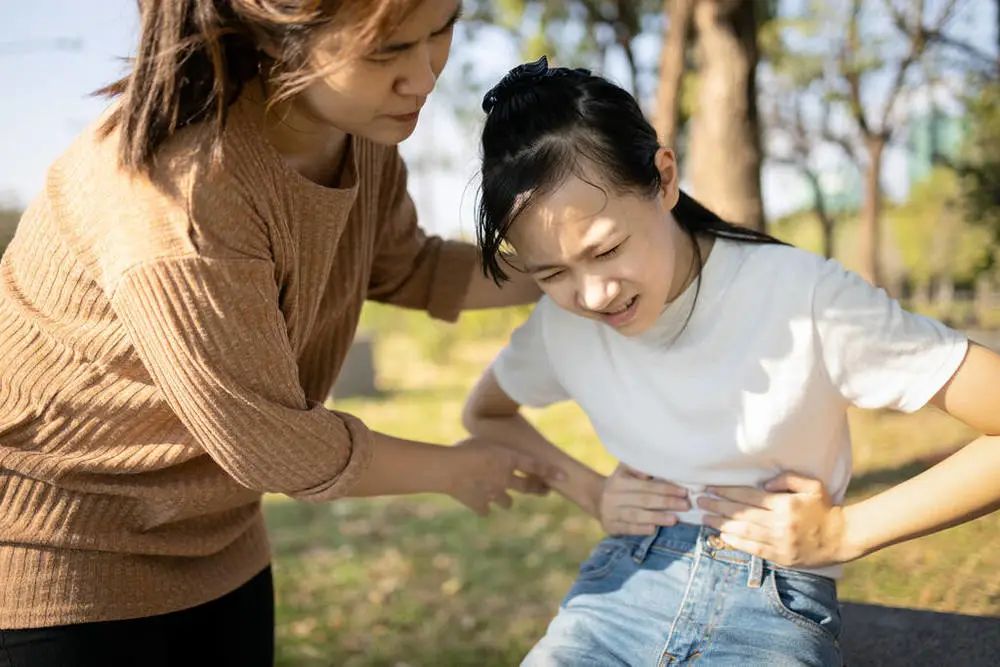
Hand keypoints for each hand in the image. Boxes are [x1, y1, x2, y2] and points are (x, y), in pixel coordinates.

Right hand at [444, 438, 563, 515]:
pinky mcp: (478, 504)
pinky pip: (485, 509)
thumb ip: (493, 444)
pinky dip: (482, 506)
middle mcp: (505, 479)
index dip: (550, 471)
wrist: (448, 468)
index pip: (536, 466)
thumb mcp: (482, 437)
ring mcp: (493, 494)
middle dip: (536, 489)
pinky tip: (478, 501)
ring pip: (507, 502)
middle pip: (527, 487)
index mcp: (508, 459)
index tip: (564, 476)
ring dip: (505, 499)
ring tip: (501, 494)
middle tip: (544, 491)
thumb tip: (498, 438)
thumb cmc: (463, 447)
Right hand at [597, 463, 690, 535]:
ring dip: (656, 518)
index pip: (646, 486)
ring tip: (674, 520)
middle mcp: (613, 497)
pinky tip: (654, 529)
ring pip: (636, 516)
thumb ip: (639, 469)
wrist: (595, 498)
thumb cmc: (619, 482)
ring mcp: (610, 513)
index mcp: (619, 481)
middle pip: (643, 501)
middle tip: (685, 506)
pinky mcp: (610, 526)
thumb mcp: (625, 471)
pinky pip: (627, 528)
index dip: (665, 489)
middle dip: (666, 503)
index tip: (683, 492)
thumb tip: (656, 469)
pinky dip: (640, 529)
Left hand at [697, 472, 848, 567]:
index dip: (727, 492)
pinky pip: (753, 549)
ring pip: (744, 532)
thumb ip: (787, 479)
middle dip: (718, 506)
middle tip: (699, 501)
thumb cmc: (825, 507)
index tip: (710, 488)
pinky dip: (736, 542)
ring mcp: (780, 542)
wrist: (842, 537)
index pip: (749, 497)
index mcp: (785, 505)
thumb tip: (764, 483)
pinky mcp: (781, 557)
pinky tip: (722, 535)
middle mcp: (780, 524)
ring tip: (705, 517)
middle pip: (741, 514)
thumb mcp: (811, 485)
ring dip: (721, 524)